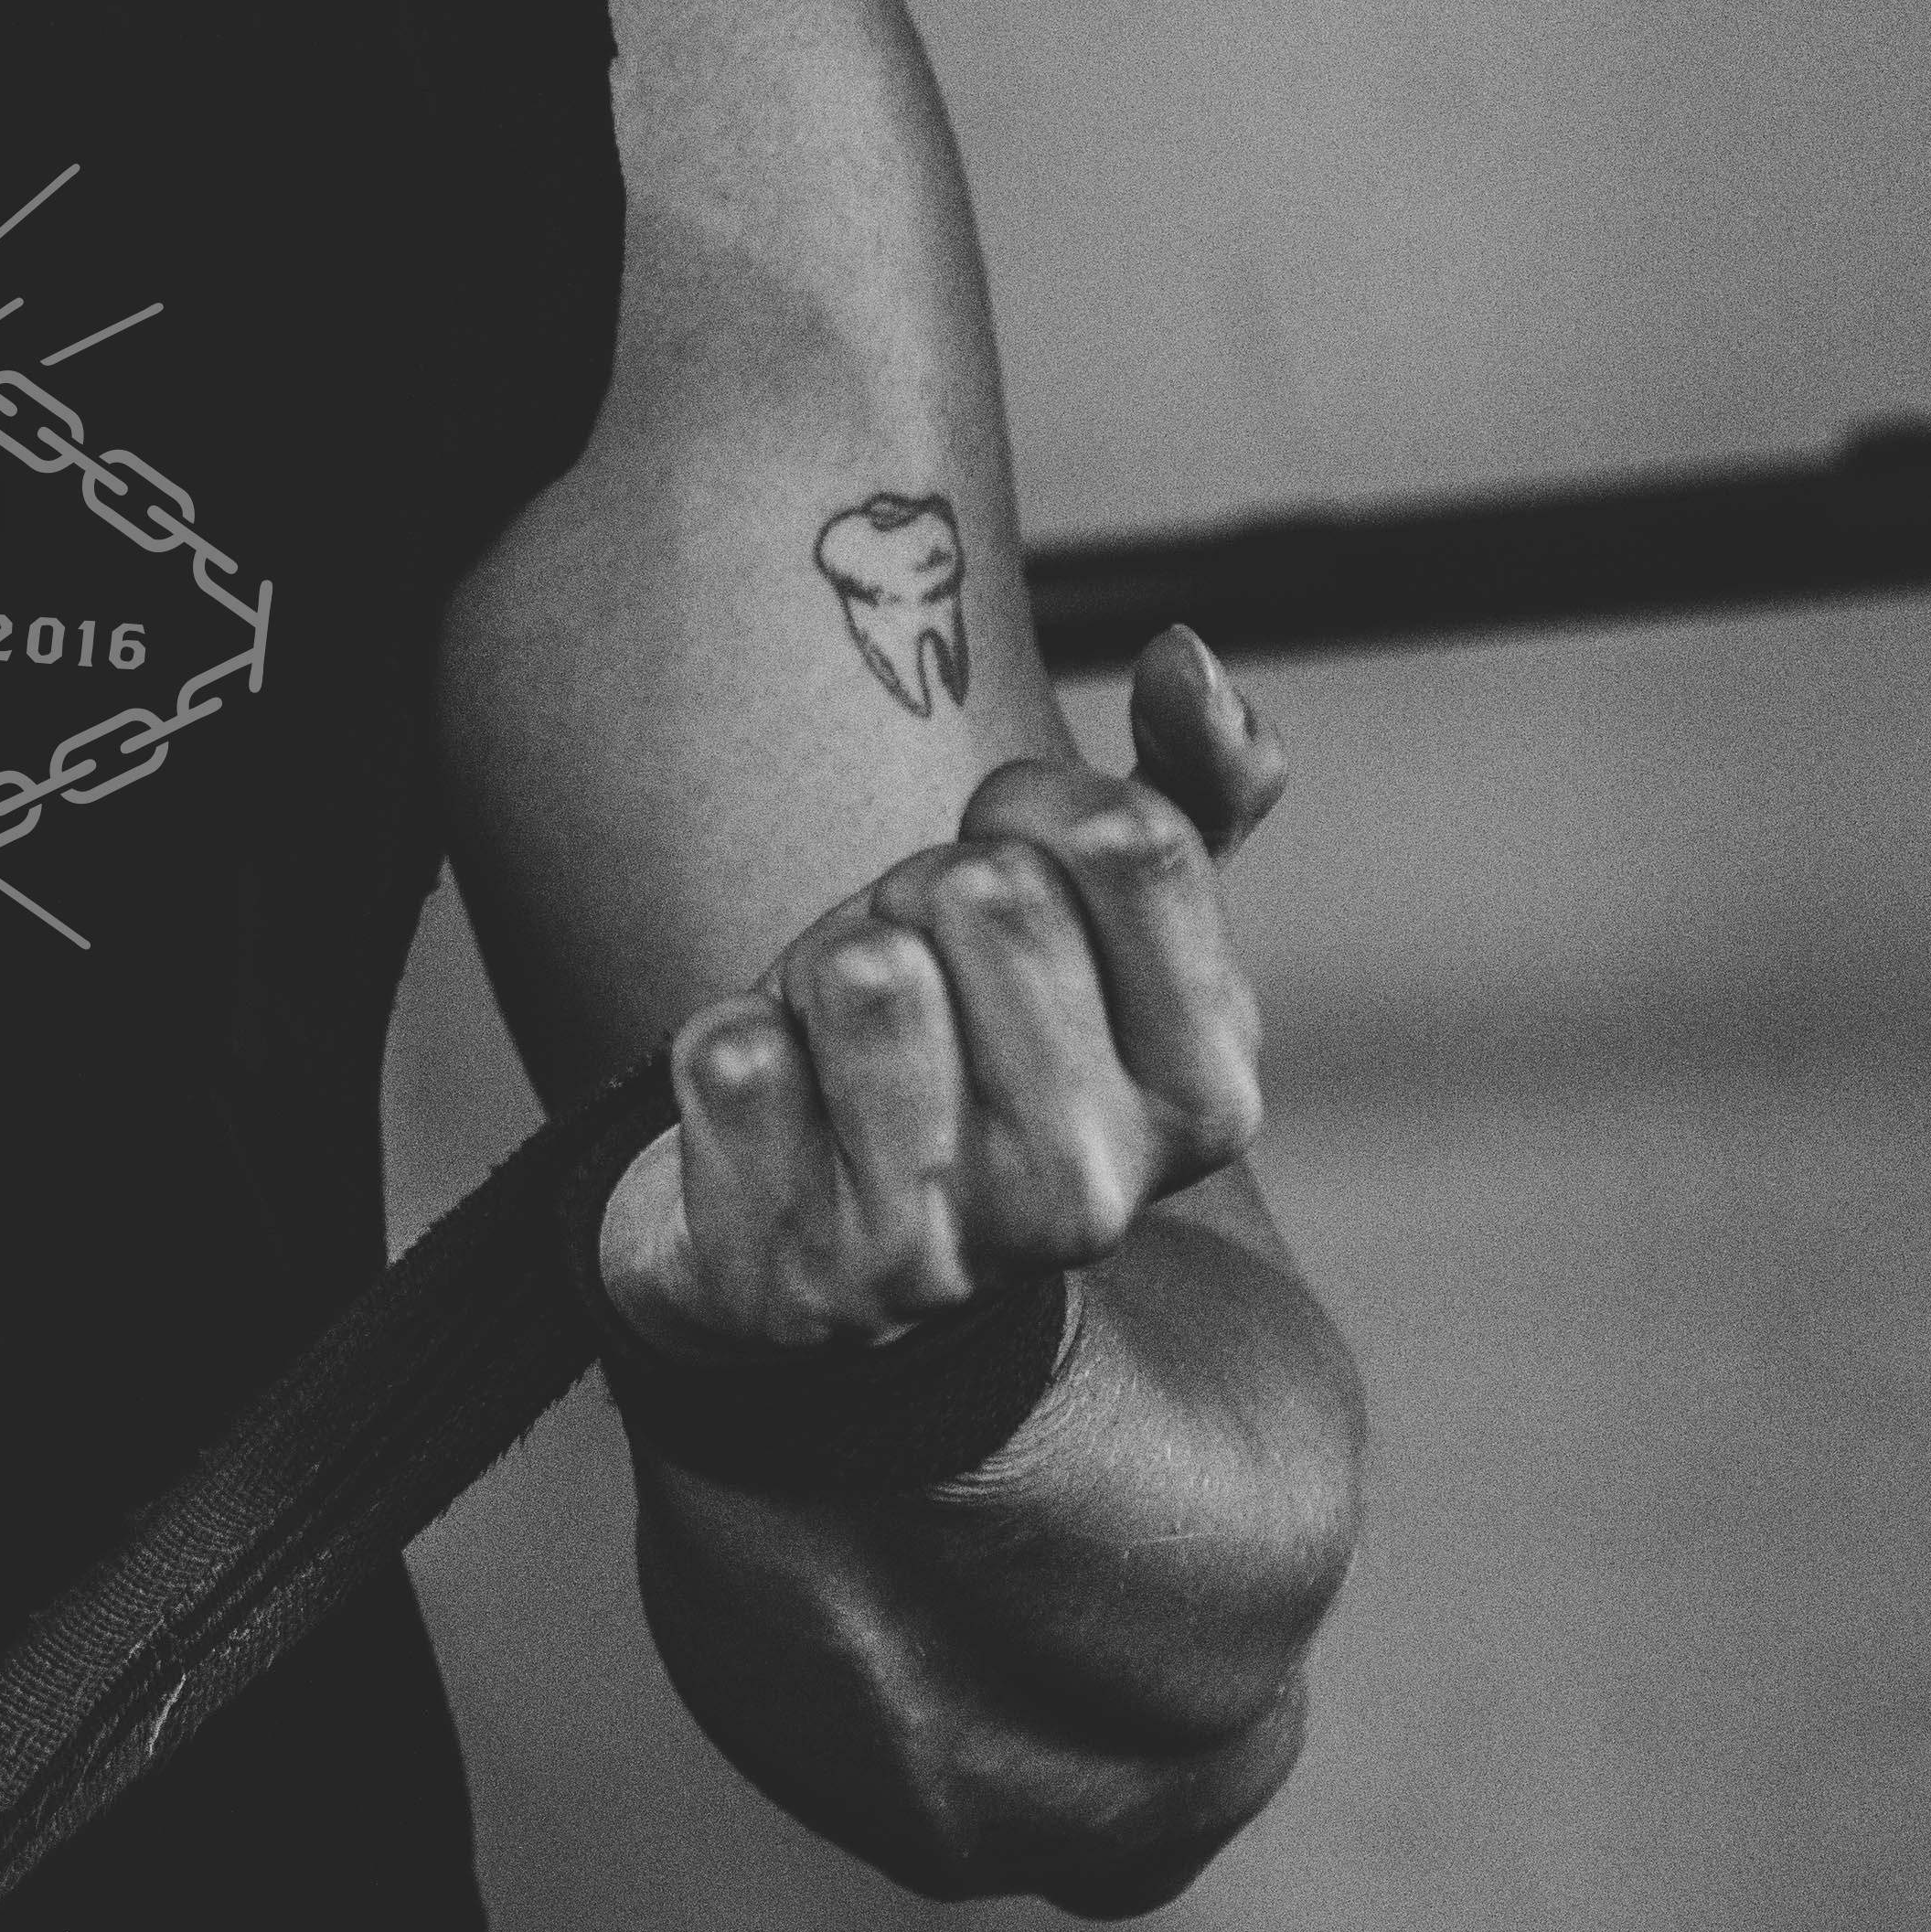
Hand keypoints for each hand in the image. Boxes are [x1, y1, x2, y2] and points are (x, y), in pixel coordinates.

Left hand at [599, 627, 1288, 1363]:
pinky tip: (764, 1111)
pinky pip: (731, 1054)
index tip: (999, 863)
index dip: (1028, 807)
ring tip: (835, 1039)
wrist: (828, 1253)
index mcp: (1206, 1096)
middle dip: (913, 893)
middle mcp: (1093, 1193)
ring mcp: (945, 1250)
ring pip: (859, 966)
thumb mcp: (1102, 928)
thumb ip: (1185, 790)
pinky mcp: (791, 1278)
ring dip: (815, 966)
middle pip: (982, 892)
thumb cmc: (972, 1041)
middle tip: (905, 971)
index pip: (1125, 838)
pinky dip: (724, 1046)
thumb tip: (1189, 653)